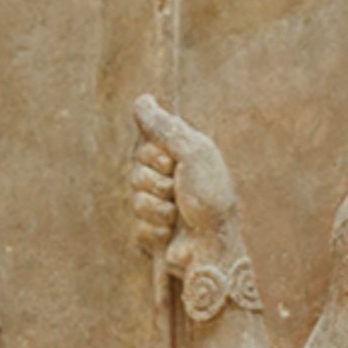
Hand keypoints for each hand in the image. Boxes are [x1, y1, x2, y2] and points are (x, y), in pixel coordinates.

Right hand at [132, 94, 240, 270]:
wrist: (212, 248)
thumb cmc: (211, 199)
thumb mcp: (193, 153)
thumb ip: (164, 127)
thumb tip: (141, 99)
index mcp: (181, 157)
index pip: (144, 144)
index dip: (153, 155)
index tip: (172, 163)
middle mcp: (170, 179)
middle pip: (135, 170)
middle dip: (154, 182)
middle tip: (176, 190)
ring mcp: (161, 207)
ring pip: (134, 199)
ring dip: (156, 208)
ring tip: (178, 215)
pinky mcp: (154, 234)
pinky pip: (137, 226)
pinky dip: (155, 230)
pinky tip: (171, 234)